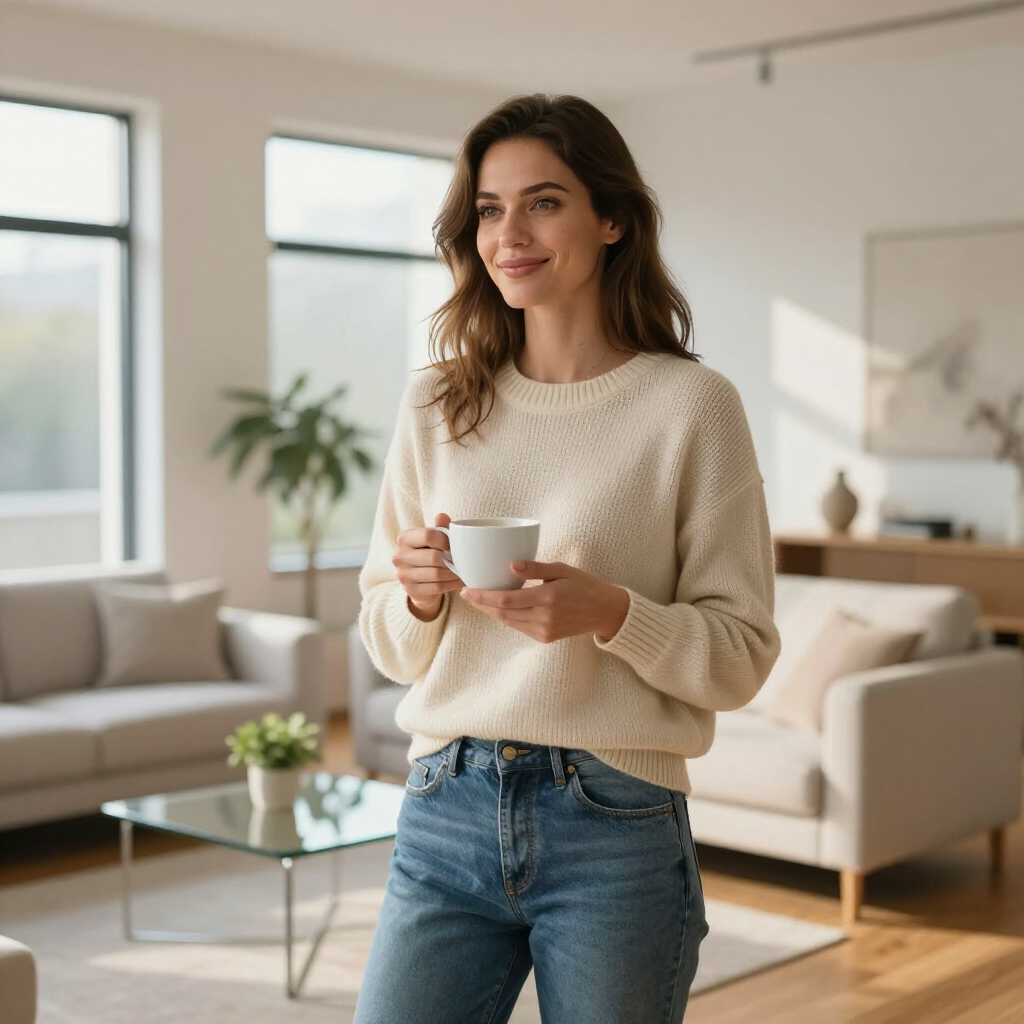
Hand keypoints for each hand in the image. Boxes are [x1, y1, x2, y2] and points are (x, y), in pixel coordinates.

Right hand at [393, 513, 463, 621]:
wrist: (419, 579)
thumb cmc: (429, 552)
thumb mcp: (434, 538)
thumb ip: (439, 527)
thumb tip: (442, 516)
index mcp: (404, 538)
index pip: (428, 535)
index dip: (445, 540)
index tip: (453, 545)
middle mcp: (399, 556)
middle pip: (433, 557)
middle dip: (452, 559)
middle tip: (463, 560)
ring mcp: (403, 575)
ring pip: (436, 574)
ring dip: (454, 574)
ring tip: (464, 571)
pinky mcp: (411, 590)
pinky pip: (437, 588)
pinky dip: (452, 584)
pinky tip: (460, 581)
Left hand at [460, 560, 629, 643]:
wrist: (605, 612)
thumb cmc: (585, 585)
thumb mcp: (563, 569)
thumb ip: (536, 568)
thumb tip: (510, 565)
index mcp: (547, 598)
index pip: (506, 600)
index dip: (483, 597)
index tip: (467, 590)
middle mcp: (544, 618)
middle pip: (502, 613)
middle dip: (481, 604)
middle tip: (465, 593)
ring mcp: (544, 631)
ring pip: (508, 622)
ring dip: (490, 612)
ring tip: (477, 599)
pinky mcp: (545, 638)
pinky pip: (519, 627)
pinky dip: (506, 617)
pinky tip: (498, 607)